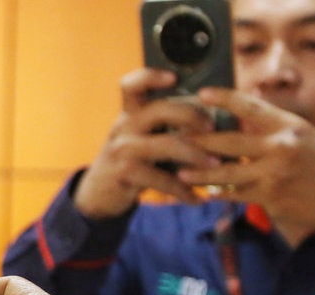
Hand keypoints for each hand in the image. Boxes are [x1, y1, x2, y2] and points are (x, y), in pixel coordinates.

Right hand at [75, 68, 221, 219]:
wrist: (98, 193)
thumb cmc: (130, 161)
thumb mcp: (138, 137)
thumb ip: (161, 126)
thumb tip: (210, 121)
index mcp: (129, 114)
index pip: (132, 85)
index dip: (150, 76)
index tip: (173, 77)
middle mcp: (124, 127)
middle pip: (160, 109)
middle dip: (192, 116)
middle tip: (212, 127)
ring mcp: (123, 150)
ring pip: (168, 144)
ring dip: (196, 155)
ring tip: (216, 164)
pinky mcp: (125, 174)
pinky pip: (162, 179)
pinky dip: (183, 190)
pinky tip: (197, 198)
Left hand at [177, 87, 314, 245]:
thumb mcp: (303, 134)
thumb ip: (272, 124)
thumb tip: (242, 108)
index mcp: (288, 126)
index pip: (250, 106)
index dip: (223, 99)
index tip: (201, 94)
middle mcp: (280, 147)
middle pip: (229, 141)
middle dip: (200, 140)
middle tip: (178, 137)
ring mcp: (274, 174)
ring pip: (227, 173)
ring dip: (201, 173)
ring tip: (182, 171)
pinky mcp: (271, 198)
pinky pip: (236, 194)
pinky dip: (219, 193)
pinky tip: (206, 192)